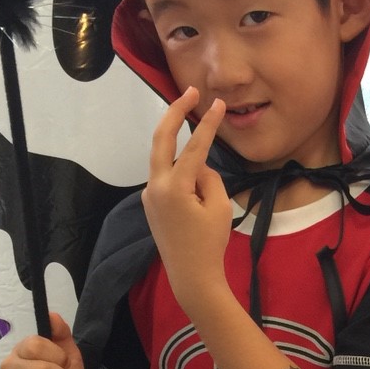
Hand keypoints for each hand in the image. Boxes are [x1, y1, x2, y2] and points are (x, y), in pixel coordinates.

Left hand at [143, 87, 231, 311]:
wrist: (191, 276)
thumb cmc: (210, 244)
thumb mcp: (220, 207)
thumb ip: (209, 178)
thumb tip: (199, 166)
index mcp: (174, 186)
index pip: (194, 146)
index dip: (207, 123)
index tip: (218, 104)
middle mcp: (155, 185)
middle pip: (161, 138)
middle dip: (174, 112)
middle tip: (189, 92)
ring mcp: (149, 194)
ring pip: (164, 159)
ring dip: (179, 144)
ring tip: (196, 129)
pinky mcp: (151, 203)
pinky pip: (166, 177)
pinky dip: (180, 170)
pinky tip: (195, 179)